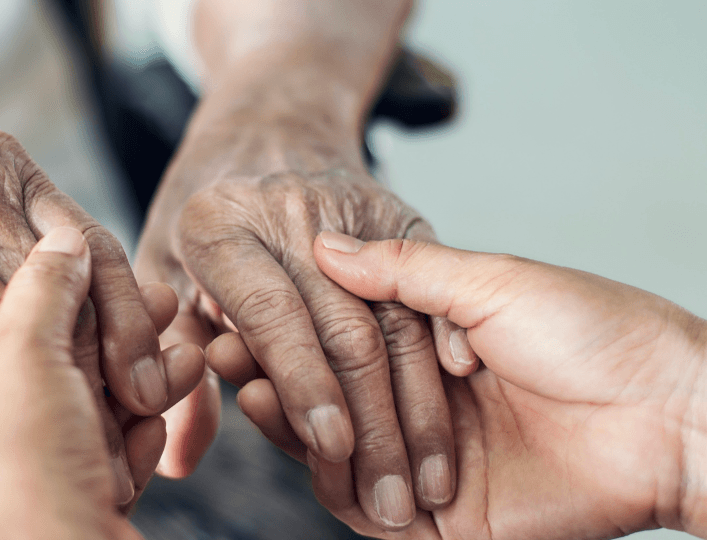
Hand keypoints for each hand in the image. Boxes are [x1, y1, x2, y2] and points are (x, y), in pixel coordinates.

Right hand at [0, 86, 173, 438]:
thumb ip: (23, 242)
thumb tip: (94, 311)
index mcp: (10, 170)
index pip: (92, 245)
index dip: (129, 313)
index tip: (152, 373)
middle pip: (58, 282)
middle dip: (96, 350)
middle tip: (124, 405)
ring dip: (33, 369)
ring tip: (63, 418)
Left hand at [0, 228, 203, 539]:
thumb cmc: (19, 483)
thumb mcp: (22, 359)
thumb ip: (42, 288)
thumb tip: (61, 238)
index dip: (44, 295)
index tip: (92, 268)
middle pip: (45, 370)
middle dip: (109, 339)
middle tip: (155, 303)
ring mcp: (18, 488)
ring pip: (86, 411)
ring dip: (138, 381)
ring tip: (183, 356)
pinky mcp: (68, 511)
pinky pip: (105, 452)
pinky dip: (139, 432)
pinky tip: (169, 410)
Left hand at [139, 116, 476, 530]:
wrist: (264, 125)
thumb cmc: (200, 216)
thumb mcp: (160, 274)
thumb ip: (170, 362)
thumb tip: (177, 459)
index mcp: (220, 226)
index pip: (272, 316)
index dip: (304, 386)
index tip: (333, 451)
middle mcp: (289, 211)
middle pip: (344, 328)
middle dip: (374, 423)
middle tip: (393, 499)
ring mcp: (352, 208)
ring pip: (397, 318)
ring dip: (420, 406)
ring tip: (433, 478)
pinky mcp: (398, 213)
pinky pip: (431, 287)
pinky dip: (447, 349)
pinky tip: (460, 405)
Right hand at [237, 232, 706, 538]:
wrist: (668, 415)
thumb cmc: (595, 334)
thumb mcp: (490, 281)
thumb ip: (401, 272)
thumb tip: (325, 246)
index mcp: (437, 349)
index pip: (344, 341)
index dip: (295, 324)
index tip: (244, 301)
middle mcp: (425, 405)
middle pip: (331, 398)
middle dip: (277, 371)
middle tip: (226, 342)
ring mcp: (427, 462)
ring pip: (336, 450)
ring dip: (287, 420)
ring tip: (249, 381)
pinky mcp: (437, 520)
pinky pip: (362, 504)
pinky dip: (323, 474)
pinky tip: (294, 433)